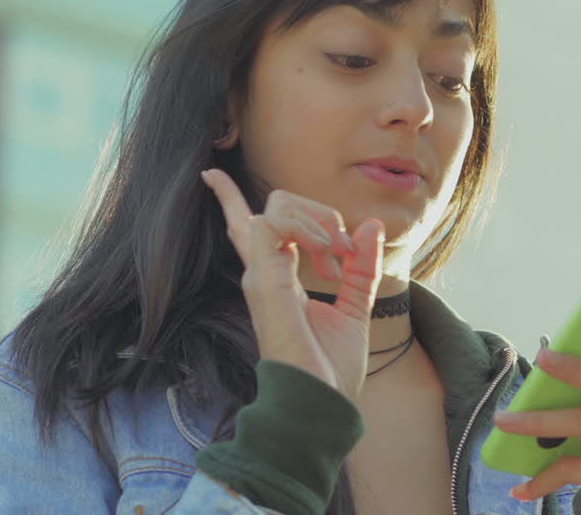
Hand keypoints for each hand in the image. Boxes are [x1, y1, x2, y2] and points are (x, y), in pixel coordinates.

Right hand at [201, 168, 383, 399]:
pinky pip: (271, 224)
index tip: (211, 173)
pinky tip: (328, 256)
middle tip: (345, 254)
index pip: (249, 227)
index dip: (229, 198)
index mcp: (277, 279)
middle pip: (274, 206)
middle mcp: (263, 274)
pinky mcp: (263, 282)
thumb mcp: (355, 308)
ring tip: (338, 259)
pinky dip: (307, 228)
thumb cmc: (330, 369)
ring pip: (275, 208)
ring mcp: (260, 277)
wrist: (322, 406)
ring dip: (318, 220)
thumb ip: (361, 268)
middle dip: (320, 212)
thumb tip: (370, 227)